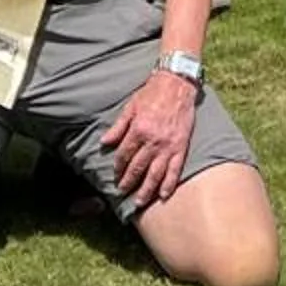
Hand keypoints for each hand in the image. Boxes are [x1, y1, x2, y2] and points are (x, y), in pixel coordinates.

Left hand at [100, 70, 199, 205]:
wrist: (177, 84)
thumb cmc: (152, 93)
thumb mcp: (131, 107)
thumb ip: (118, 127)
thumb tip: (103, 142)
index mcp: (138, 130)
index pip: (124, 155)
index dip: (118, 167)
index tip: (115, 175)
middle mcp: (153, 141)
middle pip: (138, 168)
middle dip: (129, 182)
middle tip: (123, 192)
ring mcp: (168, 146)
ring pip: (155, 173)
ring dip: (146, 190)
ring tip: (139, 202)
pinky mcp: (181, 147)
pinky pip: (175, 169)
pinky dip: (169, 184)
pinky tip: (164, 195)